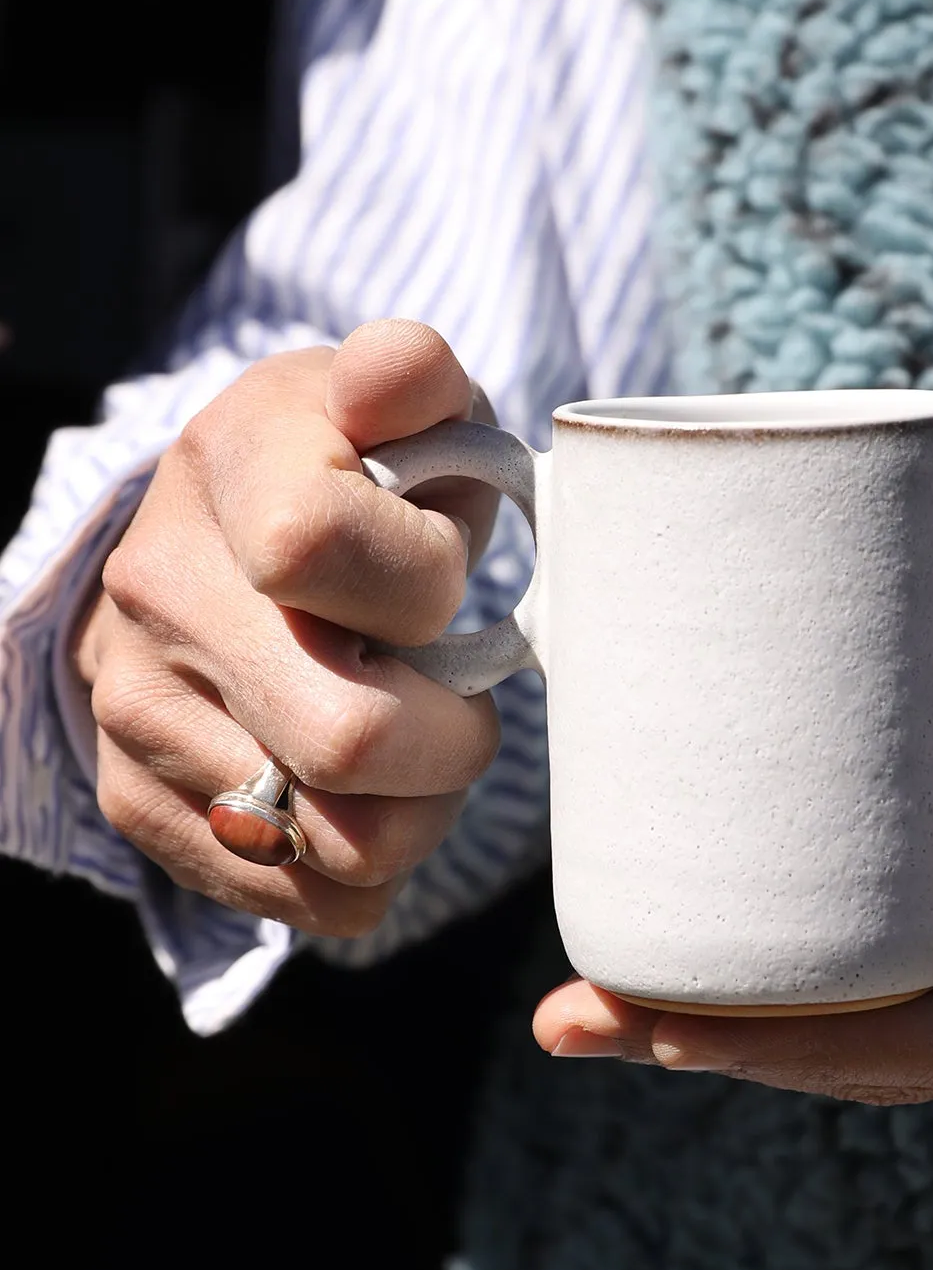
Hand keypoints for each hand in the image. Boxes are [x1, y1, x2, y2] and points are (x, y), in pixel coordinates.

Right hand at [76, 320, 501, 937]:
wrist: (230, 529)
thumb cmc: (354, 466)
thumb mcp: (395, 397)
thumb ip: (413, 373)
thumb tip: (399, 379)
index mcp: (230, 468)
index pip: (317, 550)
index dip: (424, 582)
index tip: (440, 577)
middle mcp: (158, 589)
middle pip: (344, 737)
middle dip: (451, 741)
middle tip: (461, 706)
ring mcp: (134, 703)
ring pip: (332, 839)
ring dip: (416, 817)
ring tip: (419, 755)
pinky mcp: (137, 799)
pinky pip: (292, 896)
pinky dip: (363, 873)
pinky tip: (367, 801)